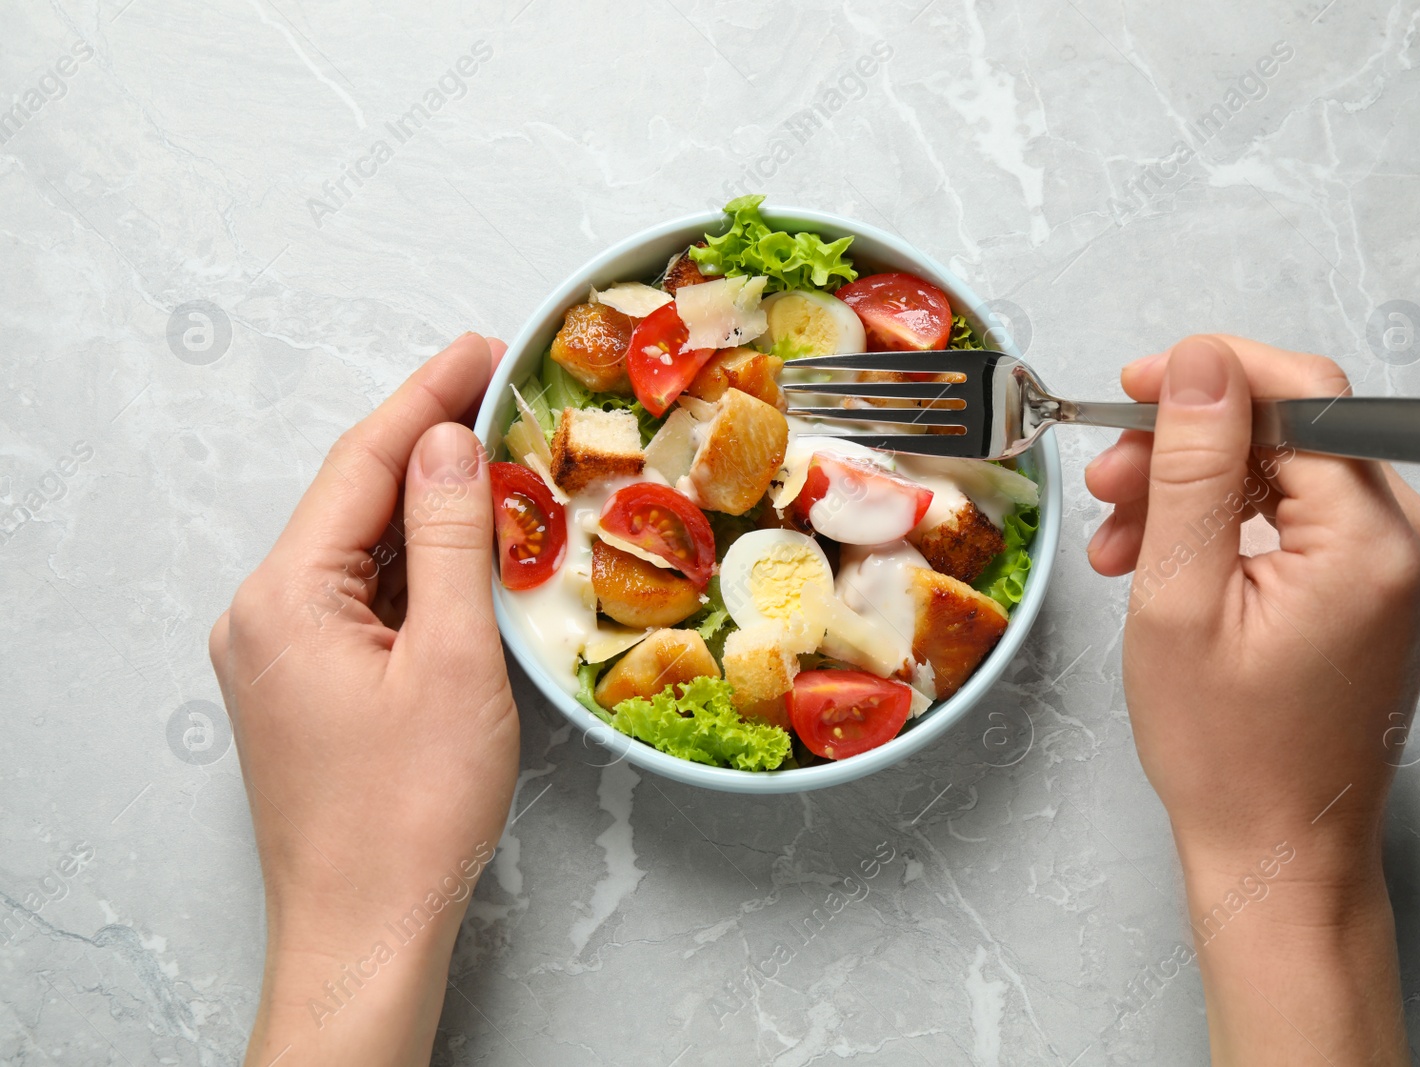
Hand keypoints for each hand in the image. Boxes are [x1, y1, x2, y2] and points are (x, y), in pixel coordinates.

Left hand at [209, 333, 519, 1065]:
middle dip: (429, 443)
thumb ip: (446, 540)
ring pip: (361, 550)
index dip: (427, 396)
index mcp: (284, 597)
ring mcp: (278, 653)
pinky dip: (417, 568)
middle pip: (354, 499)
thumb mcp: (451, 663)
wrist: (366, 929)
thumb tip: (448, 442)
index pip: (361, 464)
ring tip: (503, 460)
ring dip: (427, 506)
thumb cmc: (410, 813)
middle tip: (504, 392)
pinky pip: (363, 599)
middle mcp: (264, 615)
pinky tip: (469, 551)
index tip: (485, 348)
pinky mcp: (304, 686)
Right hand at [1086, 335, 1419, 1064]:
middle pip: (1296, 433)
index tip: (1133, 388)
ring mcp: (1409, 569)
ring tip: (1121, 540)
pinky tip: (1168, 558)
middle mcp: (1416, 545)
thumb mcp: (1180, 599)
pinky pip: (1306, 518)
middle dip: (1190, 447)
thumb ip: (1191, 469)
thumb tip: (1199, 363)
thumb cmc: (1226, 753)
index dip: (1210, 378)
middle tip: (1109, 482)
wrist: (1277, 852)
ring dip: (1200, 490)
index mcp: (1375, 545)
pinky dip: (1234, 525)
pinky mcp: (1388, 588)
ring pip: (1293, 473)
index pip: (1306, 397)